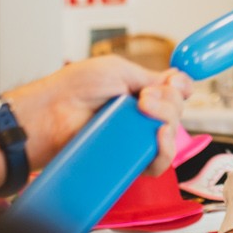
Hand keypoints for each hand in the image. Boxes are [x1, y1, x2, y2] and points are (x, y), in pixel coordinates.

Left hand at [7, 59, 193, 173]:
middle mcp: (139, 115)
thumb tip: (178, 81)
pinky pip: (158, 162)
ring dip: (168, 122)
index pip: (173, 91)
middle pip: (176, 112)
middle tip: (145, 99)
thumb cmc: (74, 88)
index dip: (180, 87)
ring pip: (171, 136)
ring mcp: (135, 138)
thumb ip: (150, 76)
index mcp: (138, 91)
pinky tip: (156, 138)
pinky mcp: (129, 160)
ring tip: (145, 114)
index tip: (174, 83)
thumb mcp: (117, 69)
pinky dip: (165, 150)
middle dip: (169, 102)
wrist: (52, 113)